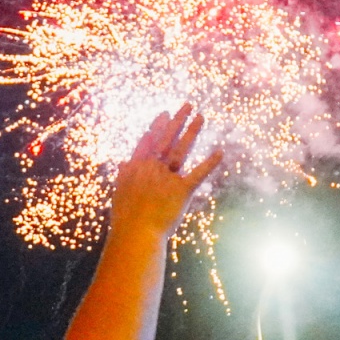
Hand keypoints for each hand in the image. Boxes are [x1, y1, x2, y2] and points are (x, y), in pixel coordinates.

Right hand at [110, 105, 221, 240]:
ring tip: (201, 116)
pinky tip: (220, 152)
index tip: (165, 114)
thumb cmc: (126, 217)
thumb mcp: (120, 192)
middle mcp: (151, 167)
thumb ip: (123, 174)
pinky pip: (198, 174)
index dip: (158, 126)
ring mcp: (167, 177)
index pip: (149, 141)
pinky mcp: (182, 190)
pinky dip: (210, 163)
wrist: (135, 234)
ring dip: (192, 131)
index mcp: (136, 166)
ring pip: (181, 149)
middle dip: (177, 120)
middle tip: (187, 105)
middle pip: (167, 138)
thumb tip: (123, 161)